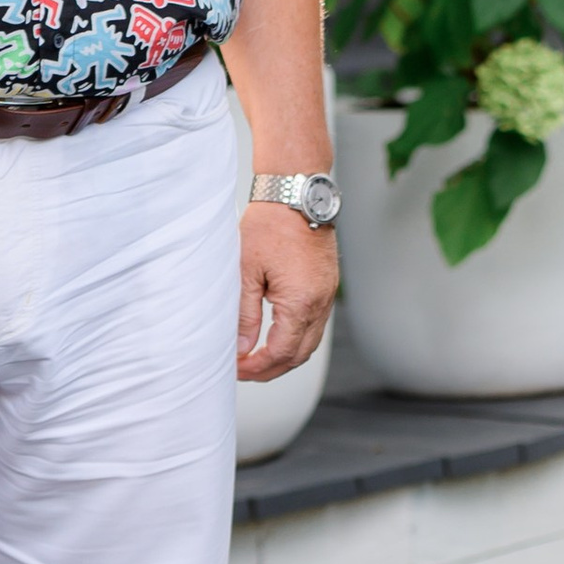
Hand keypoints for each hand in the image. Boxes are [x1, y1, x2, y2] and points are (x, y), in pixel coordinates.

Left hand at [238, 201, 338, 381]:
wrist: (296, 194)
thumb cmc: (269, 226)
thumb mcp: (246, 272)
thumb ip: (245, 315)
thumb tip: (242, 348)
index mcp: (300, 303)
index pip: (281, 353)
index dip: (257, 367)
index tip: (236, 368)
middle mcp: (320, 303)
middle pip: (300, 354)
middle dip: (271, 369)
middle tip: (244, 370)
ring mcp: (328, 295)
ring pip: (310, 342)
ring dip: (285, 355)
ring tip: (257, 356)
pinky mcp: (328, 286)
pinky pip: (316, 323)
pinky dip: (296, 337)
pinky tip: (275, 333)